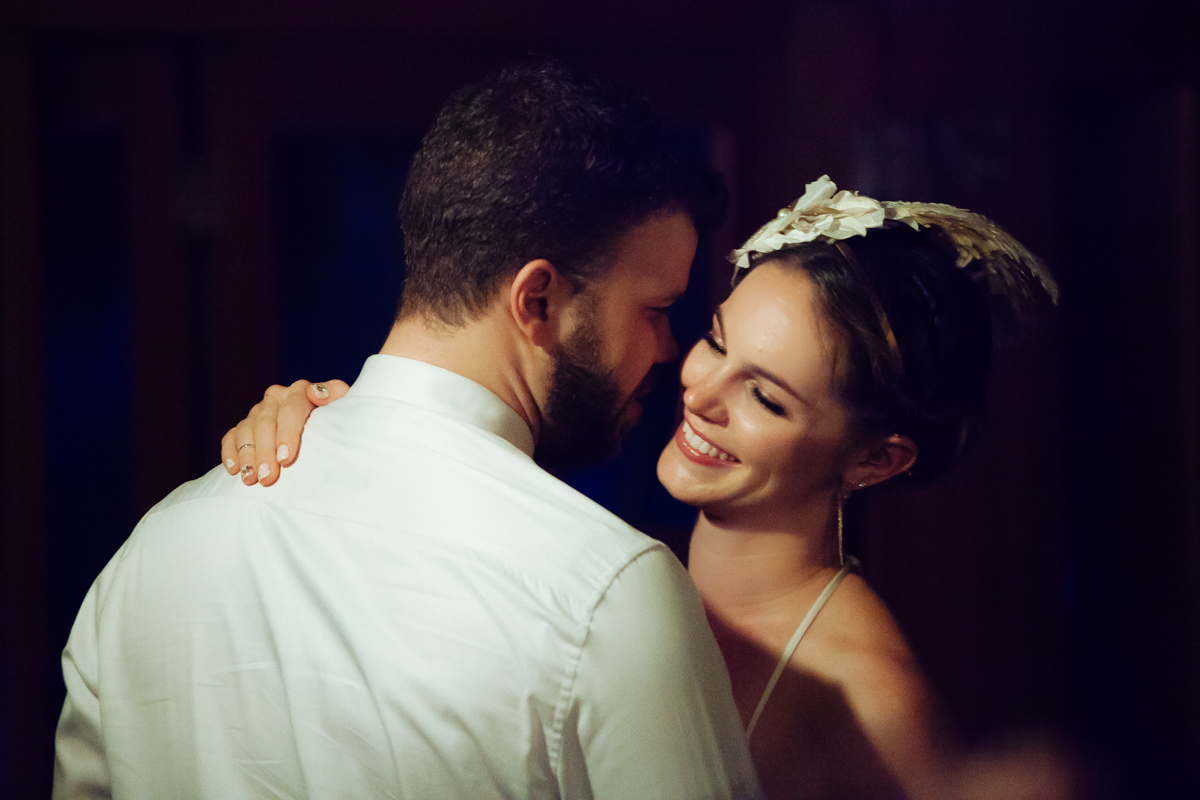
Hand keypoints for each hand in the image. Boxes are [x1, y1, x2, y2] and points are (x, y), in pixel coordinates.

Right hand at [221, 379, 348, 485]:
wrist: (329, 430)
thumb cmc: (340, 424)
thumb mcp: (344, 409)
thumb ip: (336, 395)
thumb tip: (315, 393)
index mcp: (301, 392)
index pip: (291, 408)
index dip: (287, 433)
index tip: (286, 458)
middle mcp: (277, 397)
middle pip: (266, 421)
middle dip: (265, 451)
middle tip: (267, 477)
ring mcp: (260, 411)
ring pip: (246, 429)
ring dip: (247, 455)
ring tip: (251, 480)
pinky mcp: (246, 425)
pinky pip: (232, 436)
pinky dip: (231, 452)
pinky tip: (234, 470)